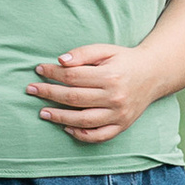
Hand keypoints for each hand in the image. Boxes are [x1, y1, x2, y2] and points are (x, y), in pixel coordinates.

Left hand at [28, 42, 159, 145]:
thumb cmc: (124, 59)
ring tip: (43, 112)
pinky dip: (82, 135)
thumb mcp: (105, 50)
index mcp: (110, 76)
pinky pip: (99, 135)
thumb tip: (61, 61)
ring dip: (60, 117)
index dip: (53, 74)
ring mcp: (119, 114)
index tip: (38, 70)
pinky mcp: (122, 125)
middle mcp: (115, 97)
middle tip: (31, 90)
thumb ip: (83, 53)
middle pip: (74, 98)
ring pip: (84, 120)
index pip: (73, 77)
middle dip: (49, 93)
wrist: (153, 74)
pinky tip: (67, 128)